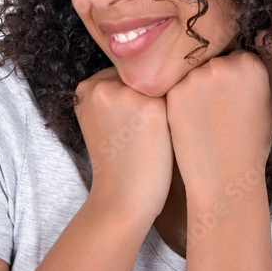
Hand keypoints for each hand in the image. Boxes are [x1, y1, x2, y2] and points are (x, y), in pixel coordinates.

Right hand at [73, 65, 173, 221]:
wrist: (124, 200)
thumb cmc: (120, 163)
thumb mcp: (103, 121)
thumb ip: (116, 94)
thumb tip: (150, 70)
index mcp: (86, 88)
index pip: (125, 73)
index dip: (141, 92)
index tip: (145, 116)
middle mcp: (103, 85)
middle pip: (143, 73)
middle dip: (155, 92)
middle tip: (158, 123)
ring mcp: (127, 94)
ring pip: (162, 80)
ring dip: (172, 98)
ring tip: (172, 126)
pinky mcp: (153, 106)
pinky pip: (178, 94)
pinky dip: (185, 110)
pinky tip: (185, 127)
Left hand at [165, 30, 271, 200]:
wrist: (224, 179)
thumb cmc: (252, 142)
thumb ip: (270, 63)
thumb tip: (261, 32)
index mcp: (250, 64)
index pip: (237, 55)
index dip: (236, 79)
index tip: (237, 101)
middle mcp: (220, 65)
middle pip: (213, 59)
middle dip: (215, 79)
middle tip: (219, 112)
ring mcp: (193, 79)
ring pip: (192, 71)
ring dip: (196, 87)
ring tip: (207, 119)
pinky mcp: (172, 94)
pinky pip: (175, 85)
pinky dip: (181, 99)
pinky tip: (191, 121)